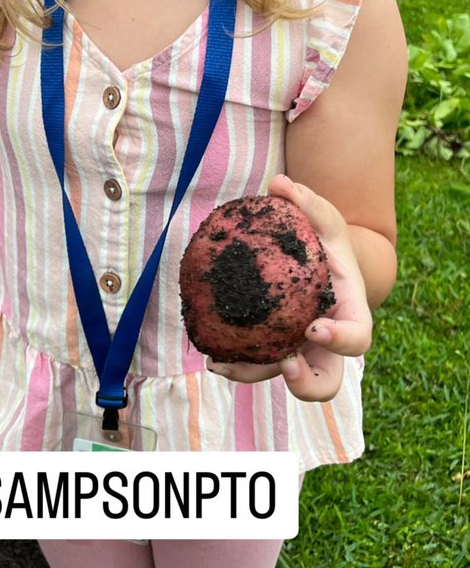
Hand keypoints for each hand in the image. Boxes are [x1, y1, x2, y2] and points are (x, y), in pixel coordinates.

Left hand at [206, 174, 371, 402]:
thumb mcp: (325, 218)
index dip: (340, 340)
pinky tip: (211, 355)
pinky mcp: (275, 350)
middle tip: (285, 364)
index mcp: (349, 312)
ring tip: (224, 364)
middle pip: (326, 380)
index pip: (357, 336)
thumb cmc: (326, 241)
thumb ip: (307, 202)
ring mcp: (301, 352)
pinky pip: (258, 364)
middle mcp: (327, 342)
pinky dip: (236, 364)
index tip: (314, 328)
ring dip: (255, 376)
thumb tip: (279, 184)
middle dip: (307, 383)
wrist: (321, 262)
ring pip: (284, 379)